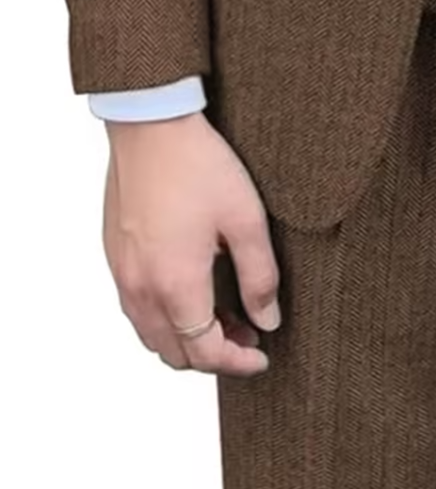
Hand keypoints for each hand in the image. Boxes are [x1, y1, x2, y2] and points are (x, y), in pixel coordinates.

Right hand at [102, 110, 279, 376]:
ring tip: (224, 315)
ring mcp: (122, 273)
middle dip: (212, 355)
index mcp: (175, 285)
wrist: (151, 125)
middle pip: (173, 353)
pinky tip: (191, 289)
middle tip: (248, 334)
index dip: (236, 363)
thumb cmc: (199, 165)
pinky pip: (136, 307)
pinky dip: (164, 316)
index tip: (262, 356)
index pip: (204, 352)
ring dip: (186, 338)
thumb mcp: (246, 220)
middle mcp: (141, 288)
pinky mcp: (115, 255)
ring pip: (151, 334)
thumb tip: (268, 319)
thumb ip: (260, 277)